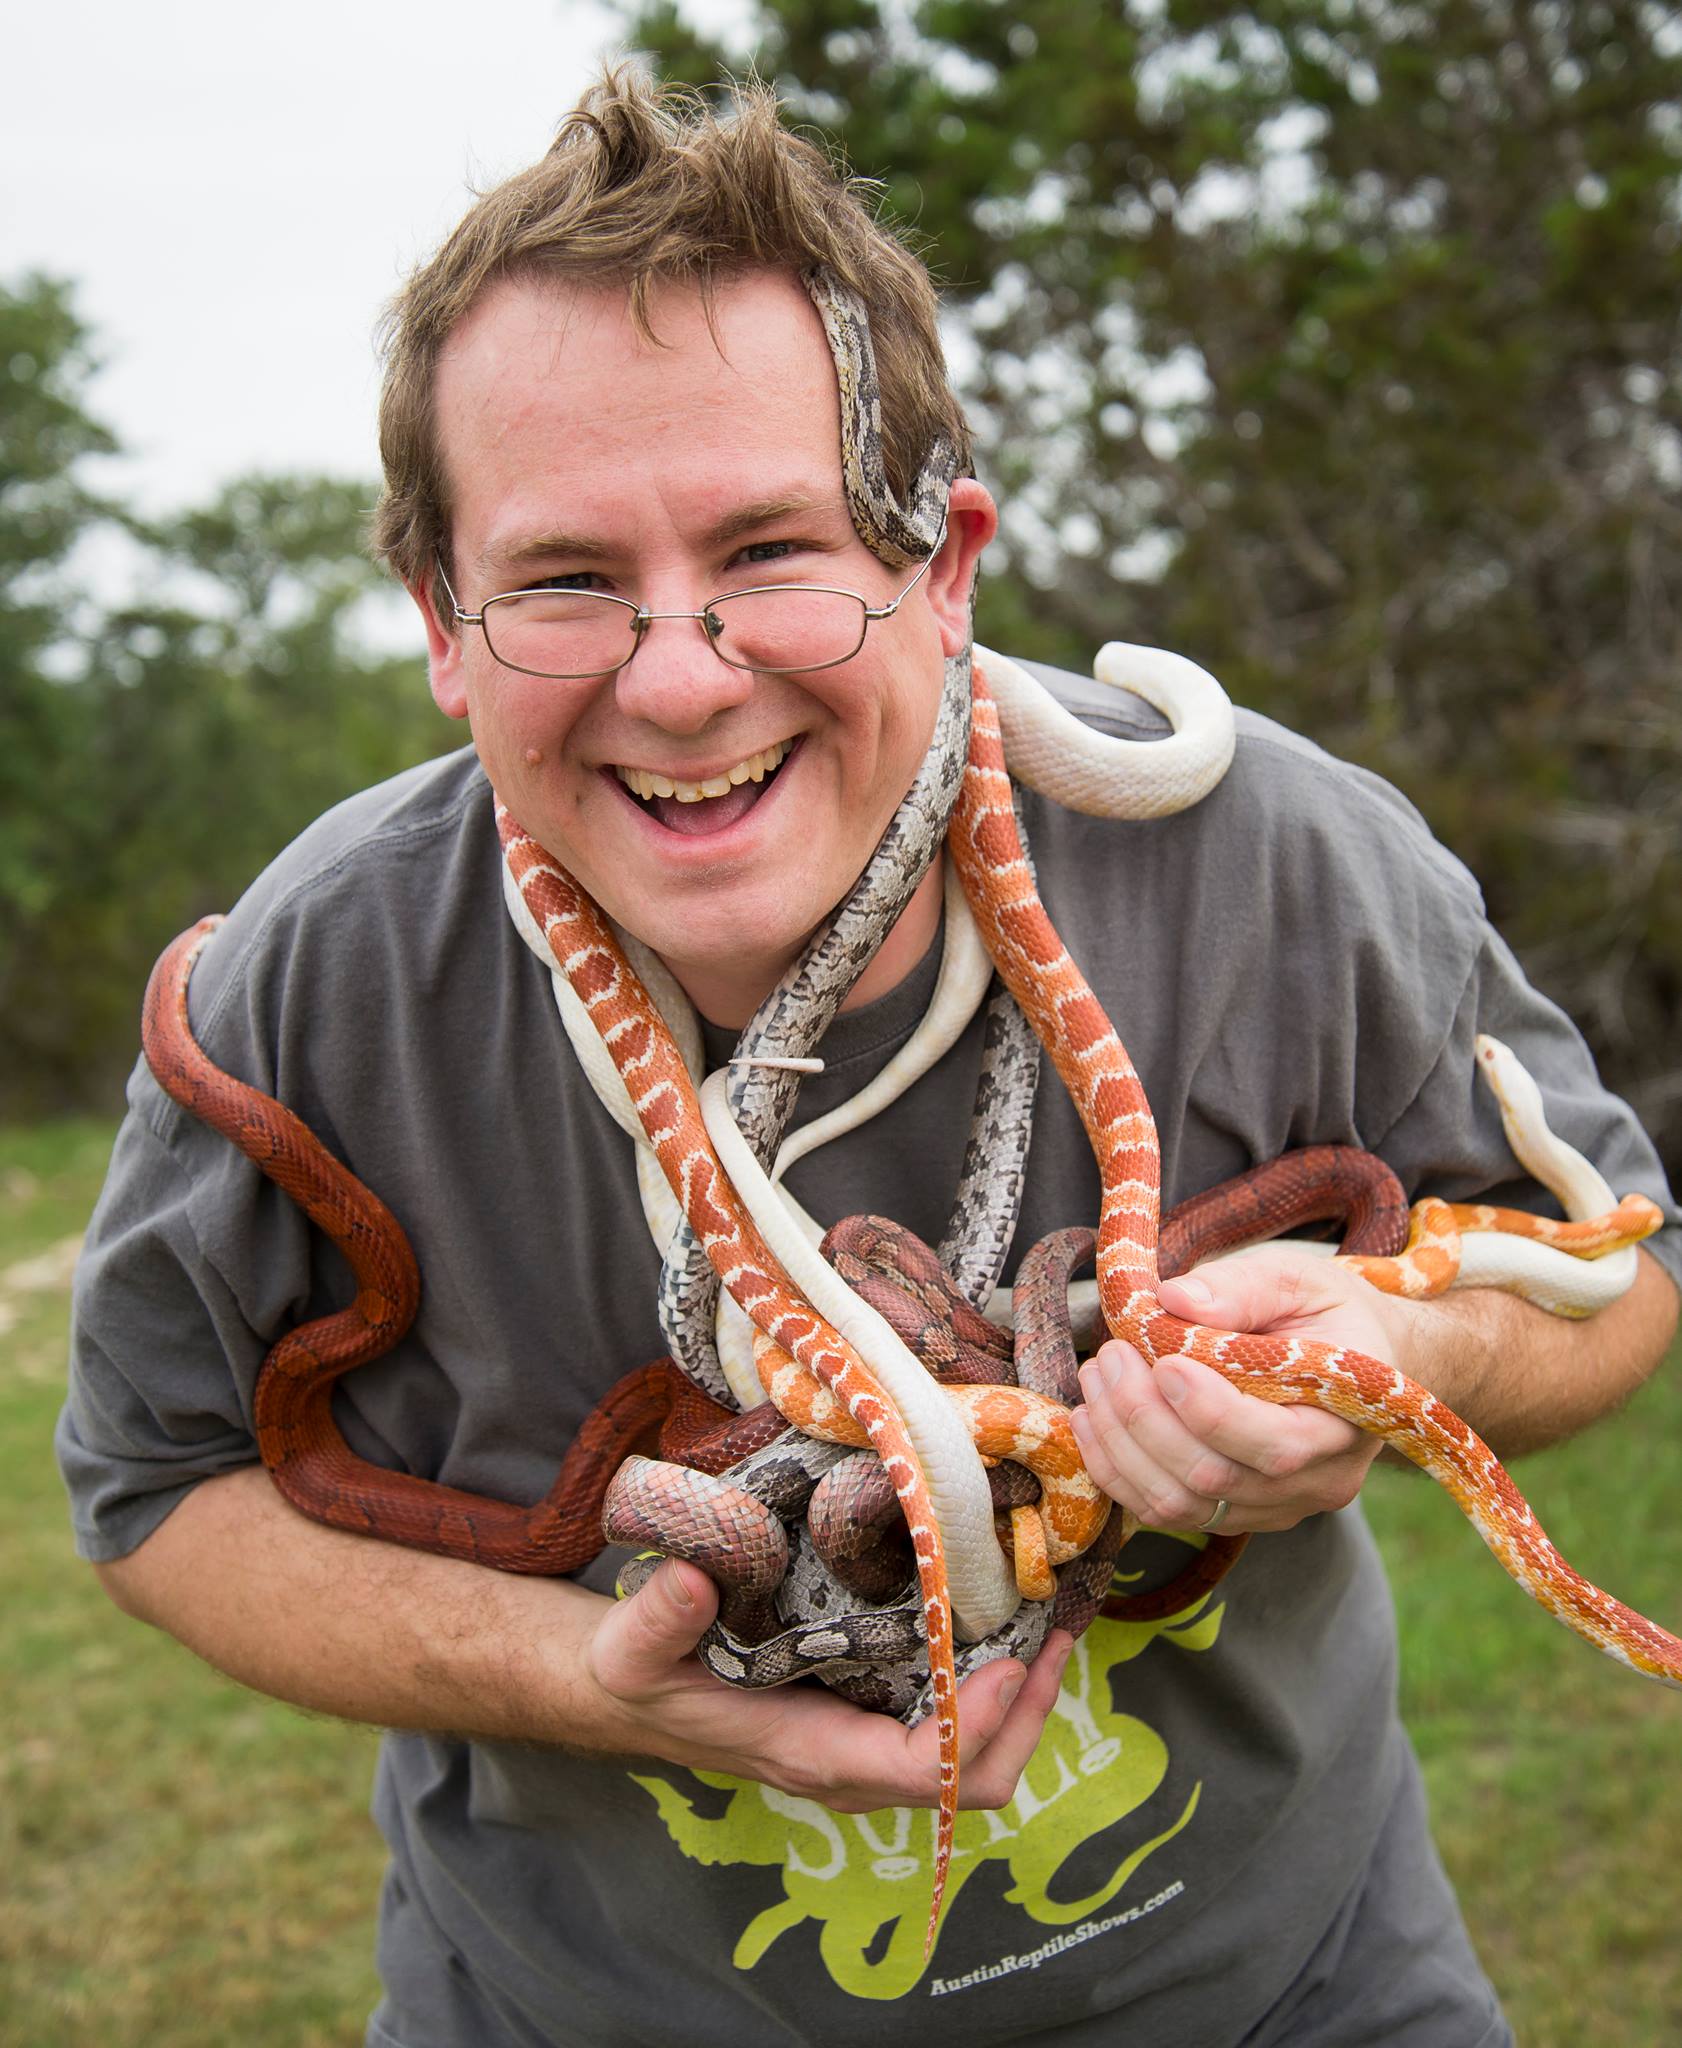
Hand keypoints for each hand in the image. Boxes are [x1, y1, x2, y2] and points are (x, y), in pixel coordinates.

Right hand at [584, 1557, 1074, 1811]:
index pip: (915, 1770)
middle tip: (1055, 1639)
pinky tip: (1003, 1625)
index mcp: (807, 1752)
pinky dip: (991, 1689)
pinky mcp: (867, 1719)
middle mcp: (849, 1764)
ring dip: (1019, 1706)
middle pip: (968, 1783)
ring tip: (1051, 1627)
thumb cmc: (637, 1673)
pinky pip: (950, 1729)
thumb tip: (692, 1581)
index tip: (1005, 1662)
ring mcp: (863, 1748)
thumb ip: (659, 1618)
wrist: (627, 1693)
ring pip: (970, 1764)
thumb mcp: (632, 1644)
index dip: (971, 1729)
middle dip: (1022, 1720)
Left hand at [1070, 1246, 1404, 1534]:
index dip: (1210, 1411)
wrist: (1354, 1354)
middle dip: (1146, 1418)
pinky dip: (1116, 1470)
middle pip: (1215, 1478)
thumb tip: (1174, 1298)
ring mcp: (1273, 1506)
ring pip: (1180, 1504)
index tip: (1163, 1360)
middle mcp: (1315, 1482)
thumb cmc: (1327, 1311)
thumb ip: (1241, 1287)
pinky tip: (1092, 1418)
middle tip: (1112, 1355)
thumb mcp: (1298, 1279)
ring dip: (1121, 1445)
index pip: (1275, 1444)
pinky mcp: (1233, 1513)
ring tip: (1096, 1379)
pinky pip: (1164, 1510)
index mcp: (1344, 1423)